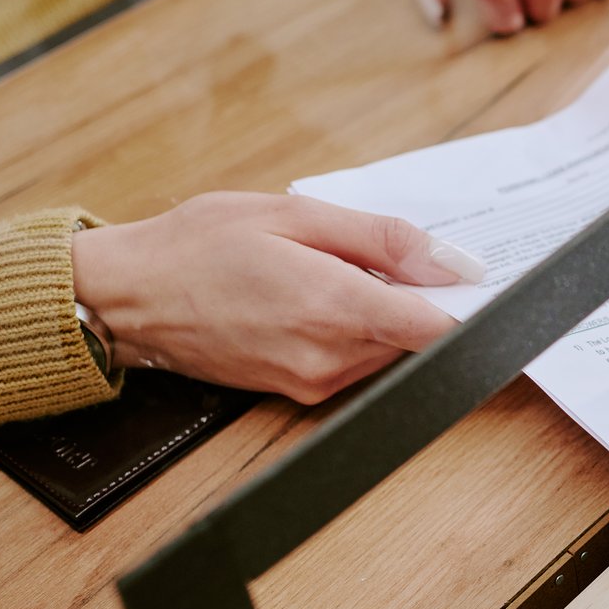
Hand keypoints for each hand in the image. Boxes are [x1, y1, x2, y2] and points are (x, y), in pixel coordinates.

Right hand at [70, 192, 482, 402]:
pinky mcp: (301, 393)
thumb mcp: (295, 215)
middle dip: (422, 298)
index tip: (482, 284)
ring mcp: (315, 383)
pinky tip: (321, 296)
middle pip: (419, 338)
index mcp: (333, 308)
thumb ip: (383, 239)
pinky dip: (357, 331)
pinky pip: (357, 363)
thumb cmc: (198, 245)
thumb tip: (454, 262)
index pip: (438, 327)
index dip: (471, 306)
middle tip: (396, 256)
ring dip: (387, 314)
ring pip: (390, 351)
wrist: (126, 297)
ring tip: (341, 270)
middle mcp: (329, 359)